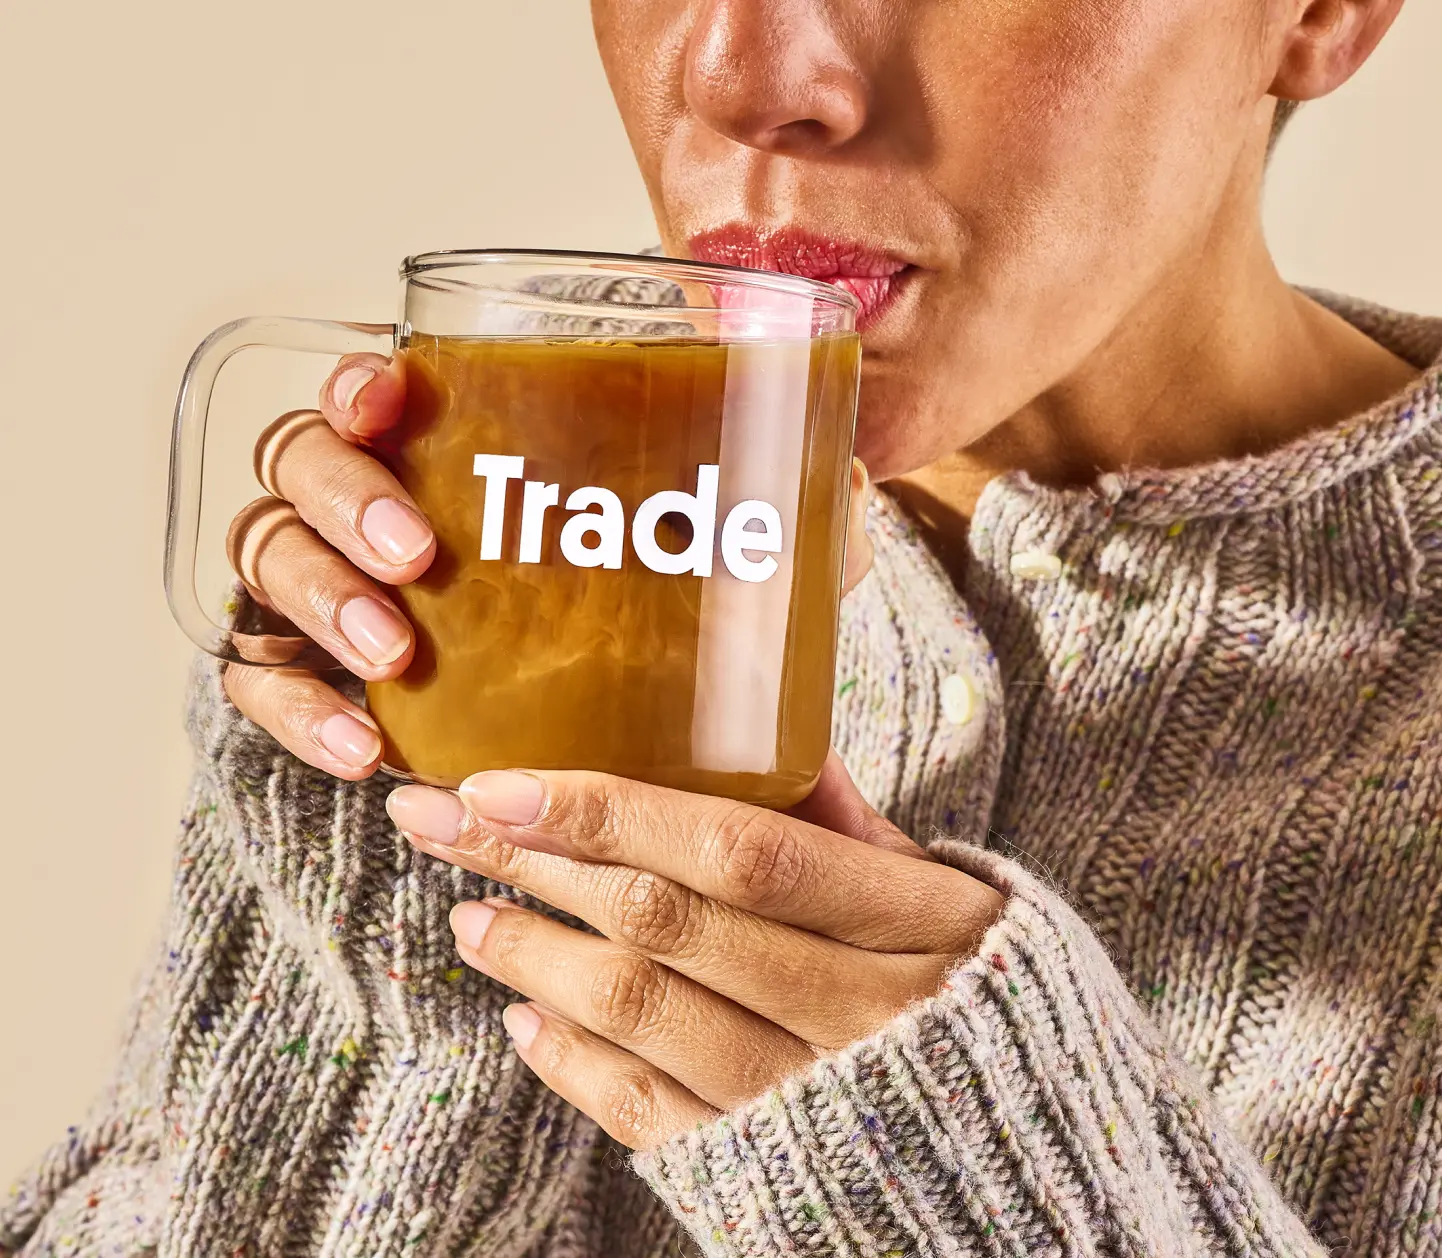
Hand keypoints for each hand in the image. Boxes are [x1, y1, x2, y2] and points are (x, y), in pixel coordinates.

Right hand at [220, 352, 876, 781]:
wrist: (615, 728)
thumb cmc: (643, 615)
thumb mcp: (712, 563)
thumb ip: (773, 521)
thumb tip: (845, 480)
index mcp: (449, 451)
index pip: (369, 393)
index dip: (356, 386)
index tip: (389, 399)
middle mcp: (372, 507)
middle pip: (296, 467)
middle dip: (341, 502)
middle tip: (419, 559)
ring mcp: (335, 590)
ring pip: (264, 562)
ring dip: (318, 603)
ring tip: (397, 660)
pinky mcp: (323, 676)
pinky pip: (265, 679)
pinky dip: (297, 710)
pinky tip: (364, 751)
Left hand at [385, 753, 1004, 1150]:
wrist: (1034, 1165)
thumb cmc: (984, 1000)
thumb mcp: (954, 901)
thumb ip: (857, 830)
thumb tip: (780, 735)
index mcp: (910, 923)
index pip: (740, 851)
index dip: (614, 811)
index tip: (505, 779)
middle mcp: (857, 1013)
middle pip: (667, 923)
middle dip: (536, 863)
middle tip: (440, 819)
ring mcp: (808, 1100)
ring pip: (643, 1015)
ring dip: (536, 957)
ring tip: (471, 911)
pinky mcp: (768, 1170)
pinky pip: (649, 1118)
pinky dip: (574, 1064)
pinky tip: (524, 1015)